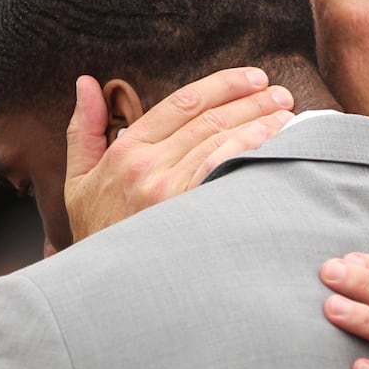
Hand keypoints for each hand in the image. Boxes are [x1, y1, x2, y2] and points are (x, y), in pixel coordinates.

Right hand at [64, 67, 295, 240]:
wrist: (103, 290)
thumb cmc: (99, 233)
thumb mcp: (79, 180)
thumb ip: (84, 130)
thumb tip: (86, 83)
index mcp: (126, 151)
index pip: (183, 103)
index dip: (223, 85)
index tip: (253, 78)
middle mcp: (148, 167)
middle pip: (210, 119)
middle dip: (252, 100)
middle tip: (281, 93)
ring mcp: (170, 192)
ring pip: (222, 142)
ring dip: (261, 123)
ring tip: (289, 115)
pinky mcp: (190, 216)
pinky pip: (225, 172)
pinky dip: (252, 151)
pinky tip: (276, 143)